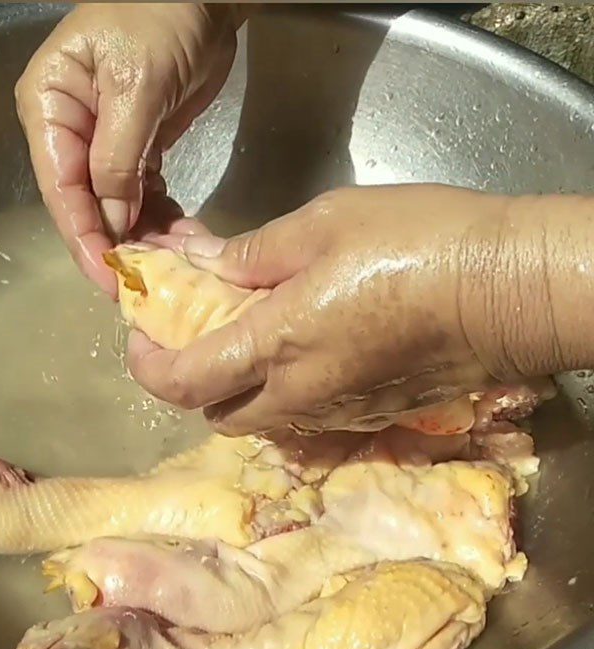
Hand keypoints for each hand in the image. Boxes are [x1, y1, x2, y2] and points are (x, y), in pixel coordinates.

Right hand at [15, 3, 242, 295]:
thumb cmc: (160, 18)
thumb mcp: (138, 88)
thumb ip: (119, 160)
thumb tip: (111, 223)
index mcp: (50, 108)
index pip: (61, 188)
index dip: (84, 238)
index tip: (108, 278)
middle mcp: (69, 131)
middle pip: (85, 205)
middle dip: (116, 245)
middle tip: (146, 283)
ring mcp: (102, 144)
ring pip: (116, 208)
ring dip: (145, 238)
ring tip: (175, 264)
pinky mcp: (135, 151)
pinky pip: (143, 197)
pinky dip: (162, 220)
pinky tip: (182, 239)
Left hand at [127, 183, 582, 435]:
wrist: (509, 293)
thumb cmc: (417, 243)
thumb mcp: (323, 224)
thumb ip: (251, 253)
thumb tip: (201, 264)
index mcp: (277, 345)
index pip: (183, 381)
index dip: (147, 364)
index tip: (142, 333)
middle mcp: (298, 396)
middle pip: (215, 413)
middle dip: (191, 379)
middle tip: (194, 333)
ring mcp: (336, 414)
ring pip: (259, 421)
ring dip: (236, 389)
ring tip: (246, 337)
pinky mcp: (370, 417)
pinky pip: (304, 418)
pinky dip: (282, 394)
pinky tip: (301, 350)